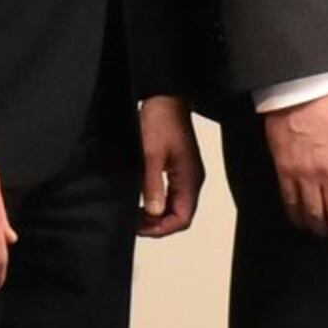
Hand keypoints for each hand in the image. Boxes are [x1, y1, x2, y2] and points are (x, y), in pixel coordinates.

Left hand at [135, 95, 203, 238]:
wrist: (166, 99)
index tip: (140, 227)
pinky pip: (173, 195)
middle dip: (158, 224)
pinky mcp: (180, 169)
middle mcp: (193, 180)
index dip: (161, 228)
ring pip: (176, 207)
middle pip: (180, 216)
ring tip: (136, 213)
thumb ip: (153, 185)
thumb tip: (154, 211)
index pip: (182, 218)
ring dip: (158, 214)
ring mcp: (187, 175)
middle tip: (134, 222)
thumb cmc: (161, 120)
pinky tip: (144, 200)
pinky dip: (159, 202)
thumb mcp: (151, 155)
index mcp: (190, 178)